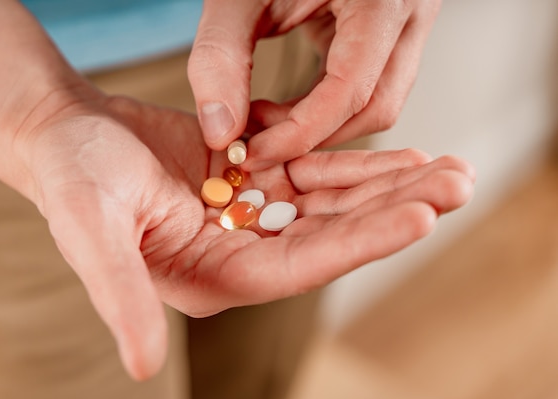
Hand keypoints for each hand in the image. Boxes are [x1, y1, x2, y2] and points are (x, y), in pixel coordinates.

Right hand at [15, 94, 472, 380]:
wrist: (64, 134)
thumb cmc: (71, 182)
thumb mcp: (92, 236)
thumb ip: (121, 298)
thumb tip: (142, 368)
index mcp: (213, 274)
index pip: (301, 264)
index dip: (360, 241)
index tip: (419, 217)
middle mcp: (239, 247)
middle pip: (330, 232)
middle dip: (392, 210)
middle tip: (456, 185)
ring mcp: (248, 210)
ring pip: (329, 199)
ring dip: (383, 183)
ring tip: (442, 167)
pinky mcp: (248, 175)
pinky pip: (310, 167)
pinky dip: (351, 159)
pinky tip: (395, 151)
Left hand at [188, 0, 440, 169]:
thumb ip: (222, 56)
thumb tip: (221, 133)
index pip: (352, 89)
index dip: (301, 133)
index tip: (254, 153)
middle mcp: (408, 12)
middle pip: (376, 106)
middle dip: (313, 136)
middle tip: (256, 139)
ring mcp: (406, 25)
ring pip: (376, 103)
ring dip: (320, 126)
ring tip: (265, 119)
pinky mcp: (388, 36)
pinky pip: (367, 88)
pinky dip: (325, 108)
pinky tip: (285, 108)